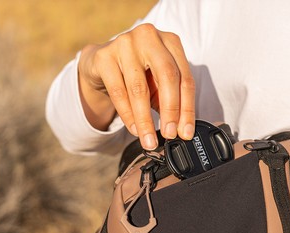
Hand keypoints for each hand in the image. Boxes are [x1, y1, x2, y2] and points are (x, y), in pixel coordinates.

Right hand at [77, 23, 195, 149]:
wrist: (102, 62)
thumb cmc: (138, 73)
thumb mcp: (159, 83)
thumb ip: (171, 100)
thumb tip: (181, 129)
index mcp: (170, 41)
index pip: (185, 78)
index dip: (187, 108)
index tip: (186, 132)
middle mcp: (149, 36)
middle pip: (167, 77)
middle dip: (170, 111)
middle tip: (170, 134)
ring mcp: (125, 43)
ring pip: (139, 88)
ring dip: (145, 120)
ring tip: (149, 140)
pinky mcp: (104, 57)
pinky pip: (118, 92)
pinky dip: (128, 115)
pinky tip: (134, 129)